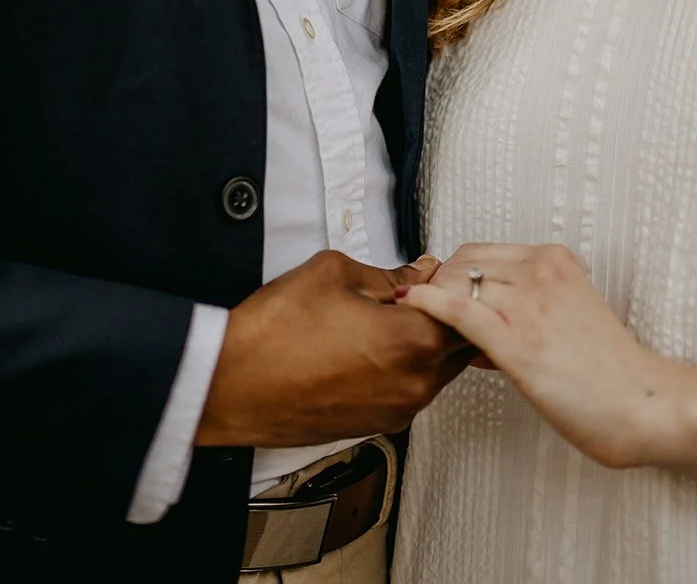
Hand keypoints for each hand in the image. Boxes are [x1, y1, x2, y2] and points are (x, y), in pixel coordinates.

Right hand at [197, 249, 465, 446]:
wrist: (231, 385)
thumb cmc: (274, 334)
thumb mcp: (336, 273)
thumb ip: (390, 273)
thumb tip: (417, 272)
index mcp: (412, 342)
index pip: (465, 310)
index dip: (454, 285)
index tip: (439, 271)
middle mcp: (413, 385)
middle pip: (457, 345)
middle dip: (445, 316)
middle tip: (419, 291)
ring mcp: (395, 411)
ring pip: (434, 371)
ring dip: (424, 343)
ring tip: (387, 317)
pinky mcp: (374, 426)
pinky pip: (407, 391)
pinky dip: (401, 367)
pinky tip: (369, 346)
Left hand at [397, 243, 680, 468]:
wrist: (644, 404)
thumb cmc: (611, 370)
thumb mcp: (571, 312)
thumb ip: (527, 305)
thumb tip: (474, 318)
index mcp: (556, 260)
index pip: (483, 253)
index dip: (458, 275)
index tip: (450, 298)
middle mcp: (541, 272)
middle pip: (465, 263)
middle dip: (443, 287)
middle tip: (438, 319)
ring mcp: (529, 305)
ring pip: (457, 283)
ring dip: (438, 304)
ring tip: (441, 336)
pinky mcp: (518, 343)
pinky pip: (459, 311)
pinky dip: (429, 304)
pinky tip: (413, 304)